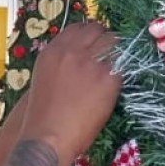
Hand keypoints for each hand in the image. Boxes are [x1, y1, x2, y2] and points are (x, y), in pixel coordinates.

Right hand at [18, 21, 119, 156]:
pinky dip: (121, 71)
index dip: (88, 34)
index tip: (94, 43)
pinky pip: (122, 64)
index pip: (77, 28)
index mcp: (52, 51)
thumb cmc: (42, 116)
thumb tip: (77, 60)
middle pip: (96, 29)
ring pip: (113, 41)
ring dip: (116, 50)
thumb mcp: (43, 78)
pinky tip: (116, 83)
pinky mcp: (108, 78)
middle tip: (109, 52)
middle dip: (104, 38)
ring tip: (115, 66)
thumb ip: (59, 64)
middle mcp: (71, 51)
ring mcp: (90, 63)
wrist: (48, 137)